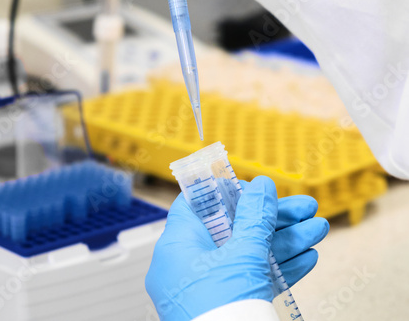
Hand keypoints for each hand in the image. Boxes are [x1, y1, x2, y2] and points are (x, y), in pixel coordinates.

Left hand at [145, 176, 328, 320]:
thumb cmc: (220, 312)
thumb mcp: (243, 256)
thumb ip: (253, 218)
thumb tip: (262, 187)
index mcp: (178, 246)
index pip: (196, 205)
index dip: (225, 192)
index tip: (255, 188)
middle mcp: (188, 265)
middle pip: (232, 228)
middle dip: (272, 219)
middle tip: (305, 209)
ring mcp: (207, 287)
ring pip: (247, 255)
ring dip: (284, 242)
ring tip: (318, 231)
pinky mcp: (226, 305)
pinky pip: (250, 280)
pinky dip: (276, 269)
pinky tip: (307, 259)